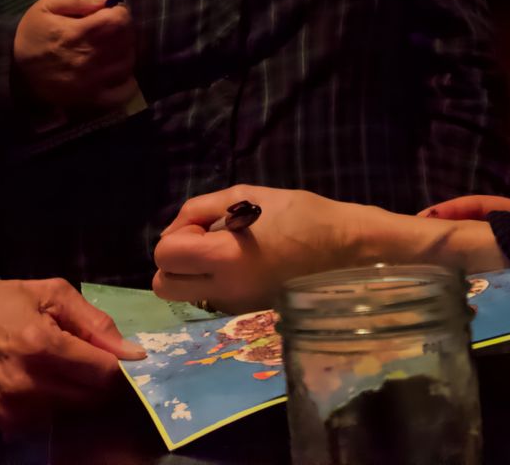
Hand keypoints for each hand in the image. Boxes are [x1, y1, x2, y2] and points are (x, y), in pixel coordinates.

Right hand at [0, 279, 145, 432]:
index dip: (118, 365)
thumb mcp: (50, 294)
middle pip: (93, 398)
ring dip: (76, 393)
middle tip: (87, 360)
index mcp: (44, 346)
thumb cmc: (2, 305)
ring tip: (60, 369)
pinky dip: (53, 405)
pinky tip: (41, 383)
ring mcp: (17, 409)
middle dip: (98, 380)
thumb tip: (132, 352)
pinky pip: (48, 421)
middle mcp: (32, 384)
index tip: (118, 356)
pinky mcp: (6, 424)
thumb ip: (94, 321)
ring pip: (73, 412)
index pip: (104, 373)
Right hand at [12, 0, 138, 110]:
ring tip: (110, 50)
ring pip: (128, 63)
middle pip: (127, 40)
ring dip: (125, 53)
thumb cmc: (32, 34)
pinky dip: (127, 81)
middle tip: (109, 31)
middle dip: (122, 31)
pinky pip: (125, 91)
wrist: (14, 70)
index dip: (119, 13)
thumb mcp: (47, 6)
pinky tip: (115, 71)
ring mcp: (94, 82)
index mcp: (80, 32)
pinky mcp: (93, 99)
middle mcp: (91, 58)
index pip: (120, 20)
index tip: (109, 13)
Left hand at [151, 185, 384, 315]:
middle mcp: (225, 290)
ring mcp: (236, 307)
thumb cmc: (299, 215)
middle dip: (174, 261)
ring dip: (192, 274)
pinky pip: (212, 299)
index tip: (203, 225)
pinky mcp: (248, 314)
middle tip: (204, 243)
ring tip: (226, 252)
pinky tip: (243, 264)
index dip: (176, 235)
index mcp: (225, 258)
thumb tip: (174, 231)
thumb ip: (200, 210)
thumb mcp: (245, 196)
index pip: (164, 256)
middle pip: (164, 286)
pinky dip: (214, 283)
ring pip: (186, 295)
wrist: (346, 250)